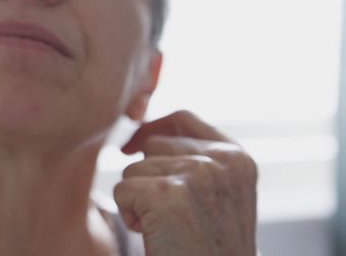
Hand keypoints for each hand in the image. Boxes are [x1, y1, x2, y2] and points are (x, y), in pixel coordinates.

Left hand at [115, 110, 257, 255]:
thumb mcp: (216, 196)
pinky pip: (123, 190)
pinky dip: (129, 215)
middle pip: (153, 144)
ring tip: (165, 228)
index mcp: (238, 158)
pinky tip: (155, 235)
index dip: (152, 128)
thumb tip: (143, 135)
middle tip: (165, 213)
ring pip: (134, 168)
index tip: (132, 146)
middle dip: (146, 175)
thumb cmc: (209, 246)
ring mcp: (197, 175)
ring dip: (138, 199)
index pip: (183, 118)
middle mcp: (222, 160)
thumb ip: (196, 161)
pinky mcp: (167, 195)